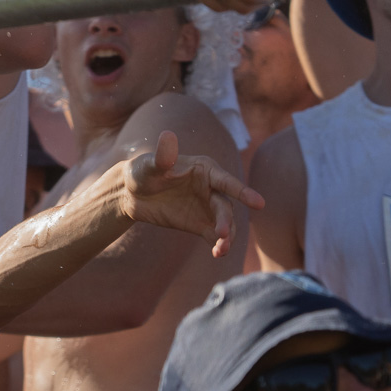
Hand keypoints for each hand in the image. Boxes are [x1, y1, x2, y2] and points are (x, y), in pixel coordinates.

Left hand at [120, 131, 263, 256]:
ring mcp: (206, 208)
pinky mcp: (199, 225)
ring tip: (222, 250)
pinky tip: (218, 254)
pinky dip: (218, 245)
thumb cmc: (143, 172)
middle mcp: (211, 189)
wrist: (131, 193)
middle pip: (224, 206)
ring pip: (224, 223)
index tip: (259, 204)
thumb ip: (162, 157)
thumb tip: (167, 136)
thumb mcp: (150, 165)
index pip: (227, 182)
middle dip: (226, 220)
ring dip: (227, 236)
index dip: (243, 192)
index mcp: (205, 170)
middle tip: (222, 233)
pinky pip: (213, 236)